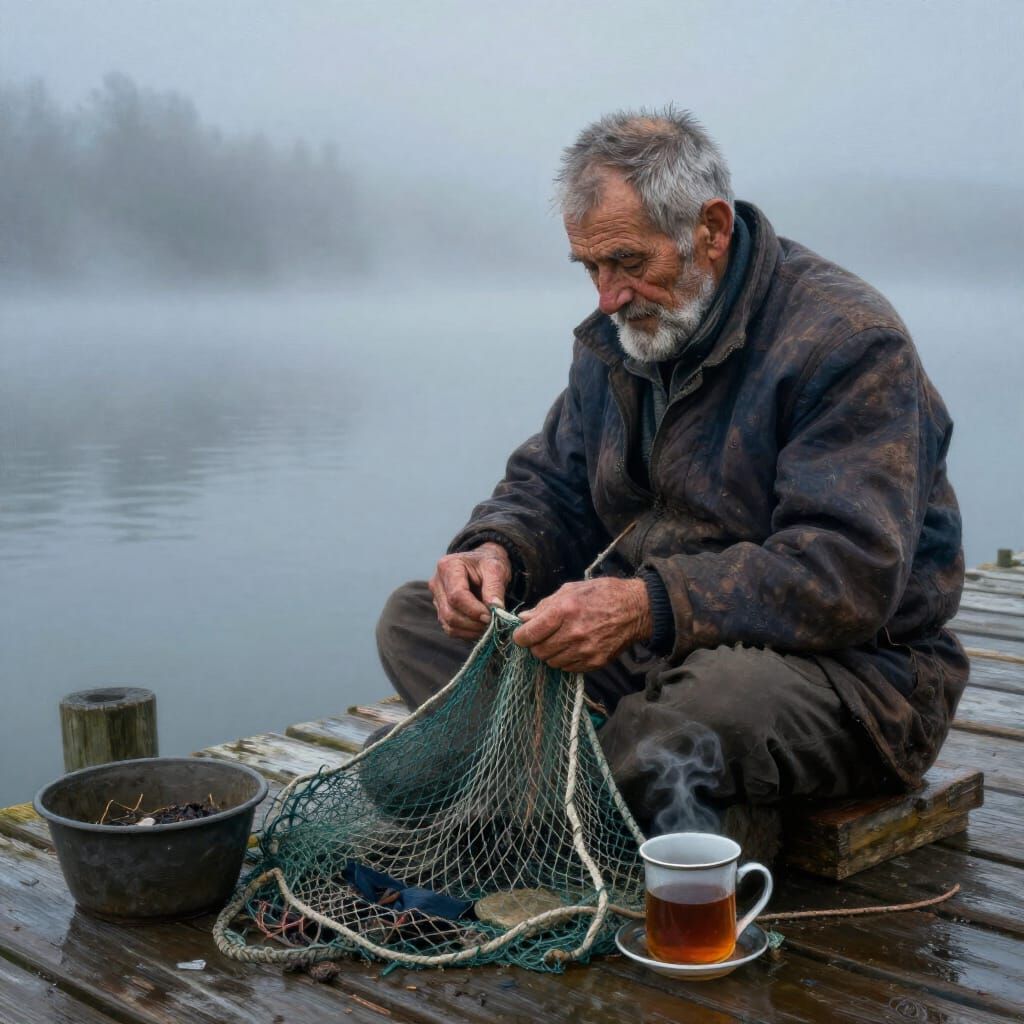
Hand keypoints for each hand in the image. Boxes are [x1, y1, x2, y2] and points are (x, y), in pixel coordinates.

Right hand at [429, 542, 511, 639]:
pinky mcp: (441, 610)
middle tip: (493, 624)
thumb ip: (495, 588)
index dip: (474, 610)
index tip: (491, 616)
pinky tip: (480, 627)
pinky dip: (466, 632)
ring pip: (448, 623)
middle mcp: (437, 583)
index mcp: (448, 566)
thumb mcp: (496, 569)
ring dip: (470, 630)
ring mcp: (437, 598)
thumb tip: (496, 610)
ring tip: (489, 626)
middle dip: (472, 623)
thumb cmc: (489, 563)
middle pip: (449, 612)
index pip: (456, 595)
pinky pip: (450, 628)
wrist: (483, 563)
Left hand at [512, 576, 652, 672]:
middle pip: (538, 651)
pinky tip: (572, 648)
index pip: (529, 634)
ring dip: (550, 653)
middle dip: (535, 645)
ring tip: (559, 641)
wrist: (636, 608)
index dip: (520, 636)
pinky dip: (565, 660)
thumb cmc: (602, 594)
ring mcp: (585, 650)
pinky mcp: (595, 662)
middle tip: (542, 637)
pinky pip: (568, 668)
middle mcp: (573, 633)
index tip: (522, 635)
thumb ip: (545, 605)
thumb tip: (524, 618)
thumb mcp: (571, 590)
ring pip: (551, 662)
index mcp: (564, 611)